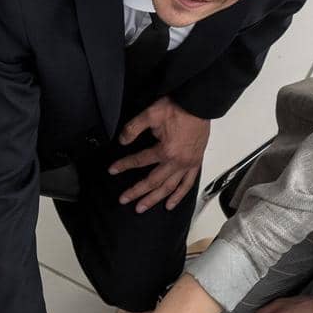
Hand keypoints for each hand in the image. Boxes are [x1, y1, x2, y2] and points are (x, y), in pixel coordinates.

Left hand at [109, 98, 211, 212]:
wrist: (200, 104)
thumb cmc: (179, 108)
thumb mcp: (151, 114)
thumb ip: (134, 128)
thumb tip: (122, 140)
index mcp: (166, 150)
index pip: (139, 161)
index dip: (124, 165)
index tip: (113, 170)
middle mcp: (177, 162)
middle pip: (153, 182)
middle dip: (136, 192)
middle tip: (124, 199)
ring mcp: (187, 164)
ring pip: (169, 188)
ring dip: (154, 199)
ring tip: (141, 207)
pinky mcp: (195, 163)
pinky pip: (187, 184)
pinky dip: (178, 196)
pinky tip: (170, 204)